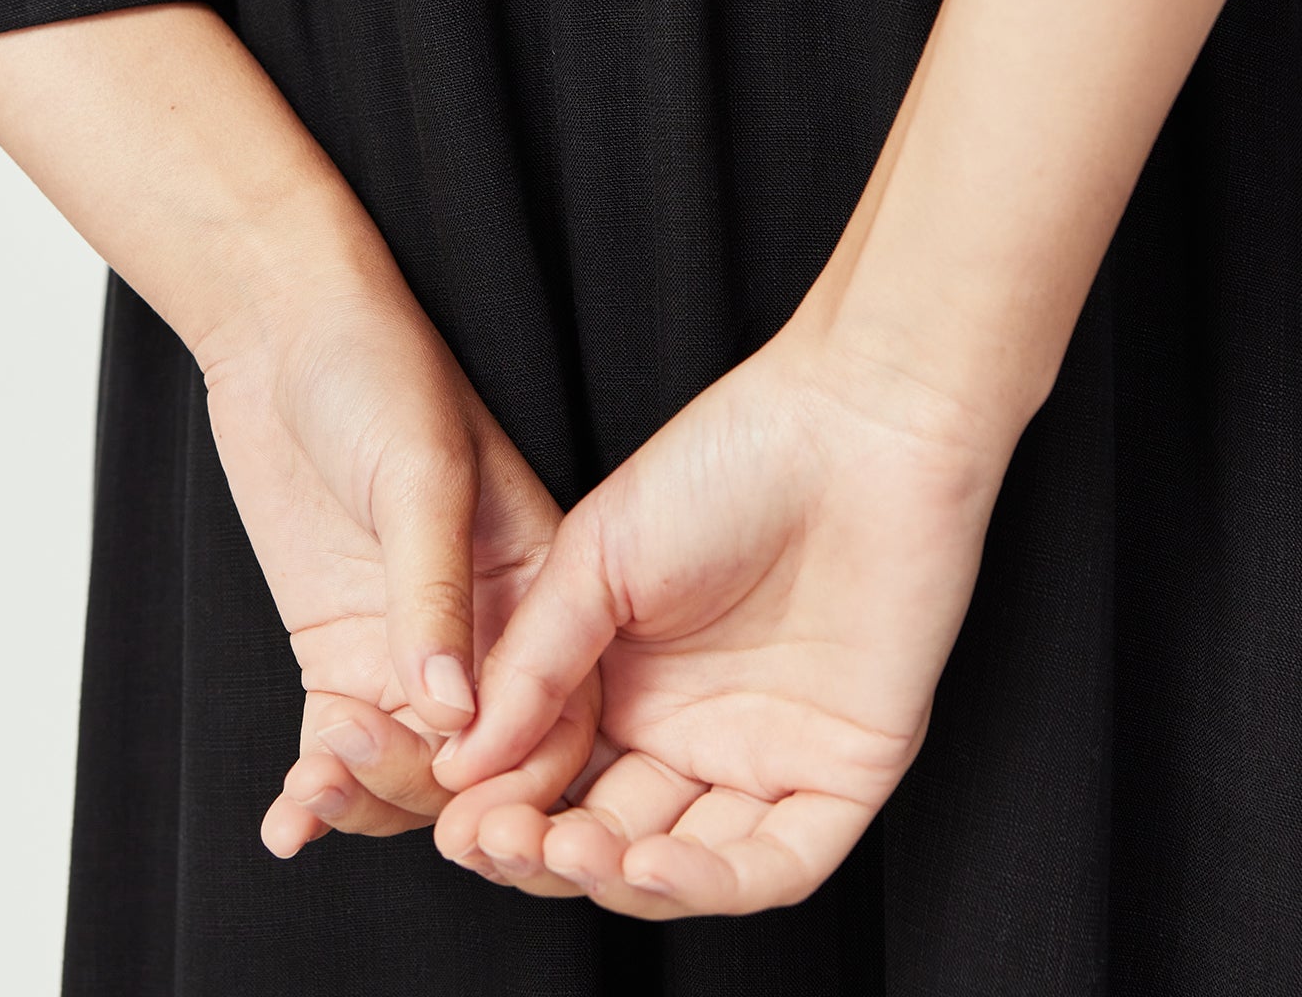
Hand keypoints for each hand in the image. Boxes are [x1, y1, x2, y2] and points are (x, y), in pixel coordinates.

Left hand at [194, 282, 597, 864]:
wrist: (284, 332)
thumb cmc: (377, 369)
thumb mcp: (421, 474)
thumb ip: (435, 592)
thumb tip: (451, 717)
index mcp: (544, 581)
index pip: (560, 707)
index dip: (520, 764)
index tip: (459, 778)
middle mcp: (487, 630)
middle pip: (480, 760)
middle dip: (424, 790)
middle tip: (357, 762)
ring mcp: (411, 647)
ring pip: (410, 773)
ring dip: (364, 795)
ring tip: (312, 779)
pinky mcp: (342, 654)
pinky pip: (340, 749)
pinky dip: (317, 794)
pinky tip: (289, 821)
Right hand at [427, 306, 1016, 916]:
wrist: (853, 427)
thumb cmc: (728, 460)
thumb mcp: (596, 555)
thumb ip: (530, 662)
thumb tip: (457, 759)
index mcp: (628, 681)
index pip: (553, 780)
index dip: (502, 810)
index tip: (454, 817)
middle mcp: (693, 729)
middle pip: (607, 836)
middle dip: (545, 853)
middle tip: (493, 841)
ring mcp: (768, 755)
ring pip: (685, 867)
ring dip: (618, 879)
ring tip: (565, 848)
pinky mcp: (843, 772)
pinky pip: (778, 862)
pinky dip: (712, 881)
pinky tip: (648, 859)